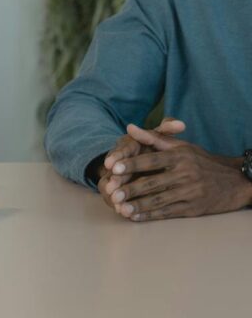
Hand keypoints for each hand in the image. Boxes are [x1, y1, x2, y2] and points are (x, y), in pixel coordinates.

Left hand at [111, 124, 251, 220]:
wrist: (233, 181)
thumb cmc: (201, 160)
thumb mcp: (181, 145)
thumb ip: (153, 138)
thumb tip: (129, 127)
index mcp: (180, 157)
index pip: (151, 160)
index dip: (132, 164)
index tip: (114, 167)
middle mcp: (185, 174)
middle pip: (152, 182)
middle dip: (130, 188)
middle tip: (111, 192)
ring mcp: (190, 193)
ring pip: (159, 200)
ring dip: (138, 205)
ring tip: (120, 208)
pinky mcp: (193, 209)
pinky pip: (168, 212)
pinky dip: (150, 215)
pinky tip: (135, 217)